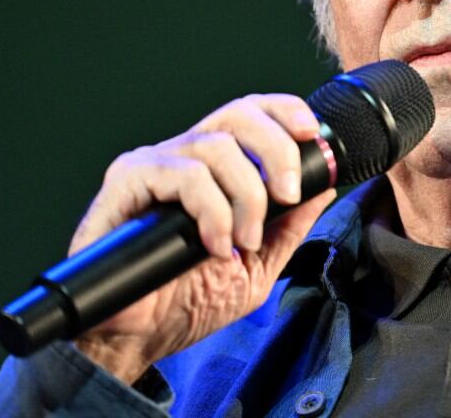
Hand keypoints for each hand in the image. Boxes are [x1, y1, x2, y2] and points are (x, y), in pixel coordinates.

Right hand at [67, 94, 336, 383]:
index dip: (284, 112)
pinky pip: (181, 174)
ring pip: (214, 146)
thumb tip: (324, 188)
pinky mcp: (126, 183)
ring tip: (244, 241)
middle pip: (237, 115)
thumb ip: (290, 226)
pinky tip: (214, 244)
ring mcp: (154, 166)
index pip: (252, 114)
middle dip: (276, 150)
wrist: (135, 339)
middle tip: (287, 195)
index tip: (312, 134)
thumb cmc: (186, 301)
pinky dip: (211, 209)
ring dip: (245, 196)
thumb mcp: (258, 266)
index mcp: (216, 168)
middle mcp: (185, 157)